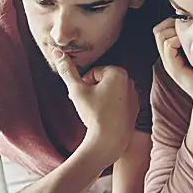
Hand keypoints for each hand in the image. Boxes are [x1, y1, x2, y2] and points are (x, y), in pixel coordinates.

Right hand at [53, 50, 138, 165]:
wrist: (109, 141)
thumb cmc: (94, 114)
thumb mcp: (77, 90)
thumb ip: (67, 70)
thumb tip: (57, 51)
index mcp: (118, 72)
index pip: (94, 72)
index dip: (84, 84)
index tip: (83, 96)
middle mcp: (130, 81)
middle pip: (103, 81)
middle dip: (92, 90)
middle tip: (87, 105)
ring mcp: (134, 95)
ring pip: (110, 92)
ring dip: (100, 98)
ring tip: (95, 113)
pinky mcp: (135, 108)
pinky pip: (118, 102)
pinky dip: (110, 107)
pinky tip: (105, 118)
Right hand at [153, 18, 192, 101]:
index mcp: (173, 54)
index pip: (161, 30)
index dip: (171, 21)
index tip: (186, 22)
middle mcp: (168, 57)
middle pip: (158, 30)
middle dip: (171, 23)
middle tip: (187, 26)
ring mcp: (169, 63)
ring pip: (161, 35)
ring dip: (174, 30)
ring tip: (188, 35)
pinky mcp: (173, 68)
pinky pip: (168, 46)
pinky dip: (176, 39)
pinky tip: (188, 43)